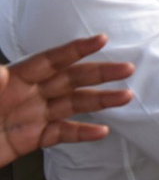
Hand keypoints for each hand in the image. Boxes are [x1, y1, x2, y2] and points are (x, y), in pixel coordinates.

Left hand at [0, 35, 133, 167]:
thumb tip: (0, 70)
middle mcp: (27, 94)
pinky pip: (60, 134)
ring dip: (99, 101)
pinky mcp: (29, 140)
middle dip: (98, 73)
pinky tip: (101, 131)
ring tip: (125, 97)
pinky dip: (82, 133)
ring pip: (71, 105)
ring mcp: (30, 116)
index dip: (75, 50)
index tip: (101, 40)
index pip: (50, 60)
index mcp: (12, 78)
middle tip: (125, 69)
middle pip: (69, 79)